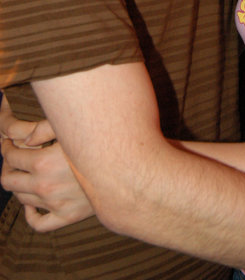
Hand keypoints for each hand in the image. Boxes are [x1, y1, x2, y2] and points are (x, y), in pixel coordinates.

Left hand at [1, 100, 93, 231]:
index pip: (10, 157)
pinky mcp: (66, 217)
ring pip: (21, 199)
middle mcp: (45, 186)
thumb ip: (43, 129)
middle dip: (7, 167)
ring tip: (27, 174)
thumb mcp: (71, 128)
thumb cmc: (98, 142)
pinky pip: (38, 222)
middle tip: (14, 158)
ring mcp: (54, 204)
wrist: (126, 169)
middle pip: (9, 180)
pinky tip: (34, 201)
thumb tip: (23, 139)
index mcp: (43, 162)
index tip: (10, 143)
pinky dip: (30, 213)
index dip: (6, 148)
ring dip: (19, 185)